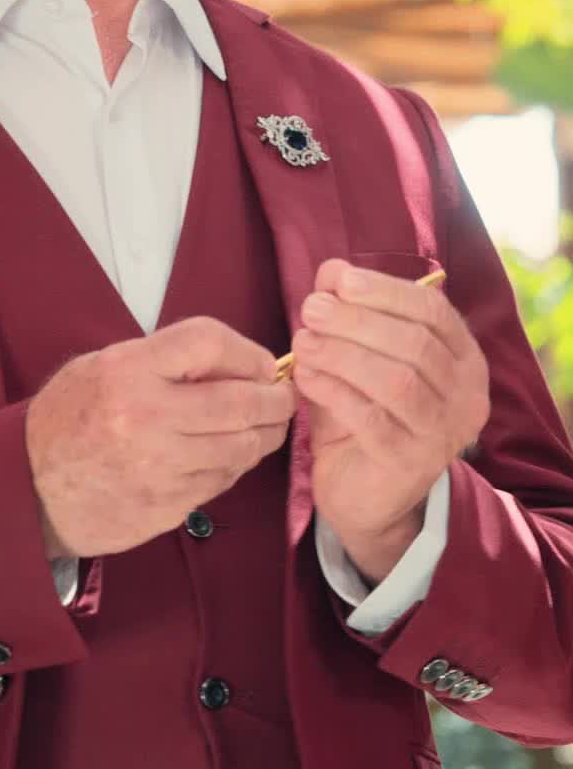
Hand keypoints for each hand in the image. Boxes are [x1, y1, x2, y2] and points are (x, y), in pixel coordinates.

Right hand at [25, 317, 294, 559]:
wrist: (27, 489)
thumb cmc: (68, 420)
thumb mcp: (102, 367)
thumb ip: (164, 359)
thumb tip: (238, 363)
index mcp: (127, 371)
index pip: (210, 342)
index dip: (248, 352)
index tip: (263, 364)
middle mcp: (145, 417)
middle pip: (241, 401)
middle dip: (275, 399)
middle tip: (283, 397)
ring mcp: (158, 467)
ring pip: (242, 446)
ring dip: (263, 435)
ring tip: (262, 427)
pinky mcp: (166, 506)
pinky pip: (222, 481)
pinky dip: (235, 466)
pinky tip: (228, 456)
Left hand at [290, 260, 488, 581]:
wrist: (363, 497)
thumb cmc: (362, 416)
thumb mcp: (354, 358)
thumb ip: (347, 315)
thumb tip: (330, 271)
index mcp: (463, 359)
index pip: (434, 312)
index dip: (385, 291)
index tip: (338, 280)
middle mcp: (466, 395)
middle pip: (415, 344)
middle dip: (357, 321)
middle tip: (311, 309)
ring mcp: (443, 433)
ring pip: (397, 381)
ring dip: (343, 354)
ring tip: (302, 341)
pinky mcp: (411, 464)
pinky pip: (372, 419)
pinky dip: (334, 391)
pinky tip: (305, 377)